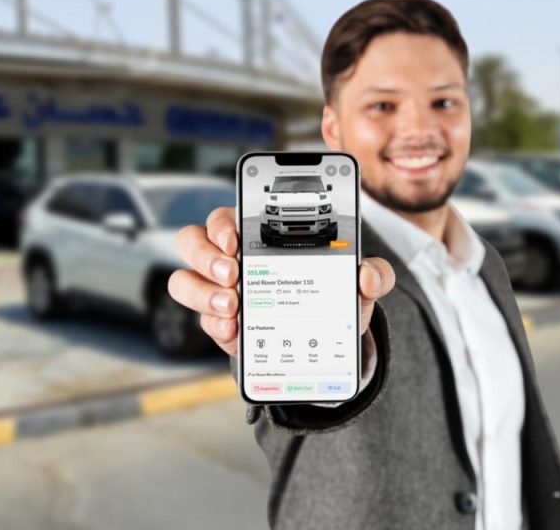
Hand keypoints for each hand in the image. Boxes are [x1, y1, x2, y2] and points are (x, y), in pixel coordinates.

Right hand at [168, 207, 394, 356]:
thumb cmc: (334, 296)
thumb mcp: (359, 284)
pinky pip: (204, 321)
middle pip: (193, 242)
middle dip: (206, 255)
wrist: (329, 342)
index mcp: (260, 236)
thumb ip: (374, 274)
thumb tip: (366, 275)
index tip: (236, 237)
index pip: (226, 217)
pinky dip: (216, 326)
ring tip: (233, 307)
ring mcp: (220, 292)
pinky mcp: (222, 325)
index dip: (223, 223)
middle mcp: (231, 259)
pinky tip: (236, 332)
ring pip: (185, 282)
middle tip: (232, 273)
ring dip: (203, 293)